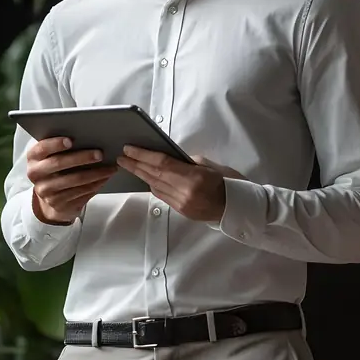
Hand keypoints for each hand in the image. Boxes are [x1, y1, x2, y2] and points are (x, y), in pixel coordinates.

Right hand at [27, 138, 117, 224]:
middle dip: (82, 157)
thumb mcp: (51, 156)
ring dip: (96, 173)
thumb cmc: (55, 168)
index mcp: (33, 158)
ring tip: (110, 167)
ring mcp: (46, 191)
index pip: (42, 148)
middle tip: (100, 154)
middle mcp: (36, 174)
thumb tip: (88, 135)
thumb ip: (61, 146)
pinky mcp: (58, 204)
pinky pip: (81, 192)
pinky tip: (105, 178)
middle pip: (59, 163)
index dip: (55, 144)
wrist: (50, 196)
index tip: (71, 140)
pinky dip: (96, 184)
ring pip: (74, 180)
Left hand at [117, 146, 246, 222]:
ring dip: (141, 175)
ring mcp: (182, 204)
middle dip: (136, 165)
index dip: (143, 155)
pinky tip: (146, 178)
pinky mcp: (182, 211)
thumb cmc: (229, 182)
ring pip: (155, 186)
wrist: (238, 207)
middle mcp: (185, 192)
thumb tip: (169, 158)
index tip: (129, 148)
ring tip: (129, 165)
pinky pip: (162, 195)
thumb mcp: (210, 166)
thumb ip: (187, 162)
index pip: (161, 163)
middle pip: (154, 175)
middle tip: (121, 157)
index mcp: (194, 178)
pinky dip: (153, 185)